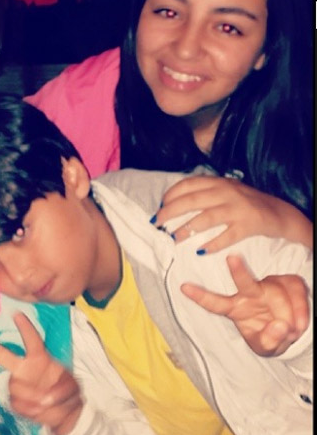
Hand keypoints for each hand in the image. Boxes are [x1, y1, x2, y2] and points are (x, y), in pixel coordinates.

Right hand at [0, 312, 82, 434]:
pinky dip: (31, 409)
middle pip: (1, 354)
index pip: (31, 340)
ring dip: (32, 396)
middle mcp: (24, 368)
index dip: (25, 327)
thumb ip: (61, 389)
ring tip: (46, 401)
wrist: (64, 414)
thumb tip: (45, 399)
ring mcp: (18, 384)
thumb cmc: (68, 393)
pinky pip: (18, 403)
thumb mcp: (73, 387)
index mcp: (40, 358)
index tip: (16, 314)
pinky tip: (39, 409)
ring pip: (15, 386)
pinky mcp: (15, 401)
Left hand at [153, 176, 312, 252]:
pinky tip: (200, 252)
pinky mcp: (248, 225)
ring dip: (186, 230)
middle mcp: (226, 192)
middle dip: (169, 213)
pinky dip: (212, 245)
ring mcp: (238, 209)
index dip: (170, 196)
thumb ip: (204, 192)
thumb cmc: (245, 202)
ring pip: (205, 219)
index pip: (188, 185)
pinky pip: (227, 237)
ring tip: (173, 239)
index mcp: (218, 182)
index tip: (159, 207)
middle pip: (190, 201)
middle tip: (156, 224)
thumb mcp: (225, 190)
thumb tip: (172, 202)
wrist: (279, 213)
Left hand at [181, 255, 309, 355]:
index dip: (200, 296)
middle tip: (232, 259)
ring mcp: (270, 285)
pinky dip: (301, 309)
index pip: (215, 304)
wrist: (292, 332)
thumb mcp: (266, 347)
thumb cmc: (270, 336)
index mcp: (236, 308)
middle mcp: (250, 294)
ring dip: (288, 316)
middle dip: (237, 271)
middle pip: (244, 282)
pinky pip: (296, 292)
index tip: (183, 287)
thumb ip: (269, 341)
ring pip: (278, 295)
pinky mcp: (289, 282)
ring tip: (291, 331)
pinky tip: (301, 323)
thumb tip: (279, 325)